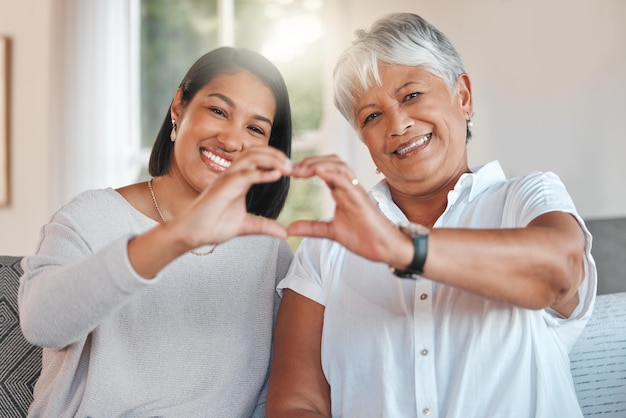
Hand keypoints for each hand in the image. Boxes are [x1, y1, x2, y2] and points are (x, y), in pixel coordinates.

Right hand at [172, 146, 292, 247]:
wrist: (192, 234)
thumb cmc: (213, 226)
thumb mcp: (246, 226)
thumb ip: (264, 226)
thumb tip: (284, 234)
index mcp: (239, 180)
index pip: (258, 159)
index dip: (276, 160)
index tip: (292, 169)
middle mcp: (233, 175)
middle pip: (256, 152)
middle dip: (276, 155)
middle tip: (293, 166)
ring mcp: (226, 179)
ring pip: (250, 158)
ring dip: (271, 160)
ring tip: (287, 168)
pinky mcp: (222, 187)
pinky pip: (244, 175)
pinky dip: (261, 173)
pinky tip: (275, 175)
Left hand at [288, 155, 409, 264]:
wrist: (384, 248)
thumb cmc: (363, 237)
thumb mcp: (330, 232)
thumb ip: (311, 228)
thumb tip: (290, 229)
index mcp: (342, 192)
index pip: (325, 170)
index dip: (307, 167)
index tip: (290, 172)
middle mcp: (349, 187)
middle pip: (332, 161)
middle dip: (311, 160)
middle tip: (292, 169)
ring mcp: (355, 191)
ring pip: (339, 166)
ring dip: (318, 164)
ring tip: (301, 169)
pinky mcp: (360, 198)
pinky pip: (345, 179)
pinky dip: (330, 173)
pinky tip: (317, 172)